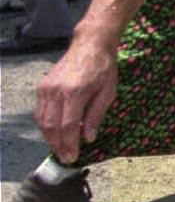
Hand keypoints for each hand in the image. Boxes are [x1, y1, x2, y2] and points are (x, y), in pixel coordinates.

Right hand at [35, 35, 119, 163]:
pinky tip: (55, 132)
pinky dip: (45, 125)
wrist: (90, 44)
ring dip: (50, 137)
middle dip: (58, 145)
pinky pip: (40, 111)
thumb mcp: (108, 92)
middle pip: (52, 126)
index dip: (69, 144)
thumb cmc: (104, 68)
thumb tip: (88, 138)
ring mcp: (46, 88)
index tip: (73, 157)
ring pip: (42, 120)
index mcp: (74, 93)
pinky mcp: (42, 86)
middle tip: (66, 157)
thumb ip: (96, 115)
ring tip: (60, 148)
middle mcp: (56, 91)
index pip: (67, 126)